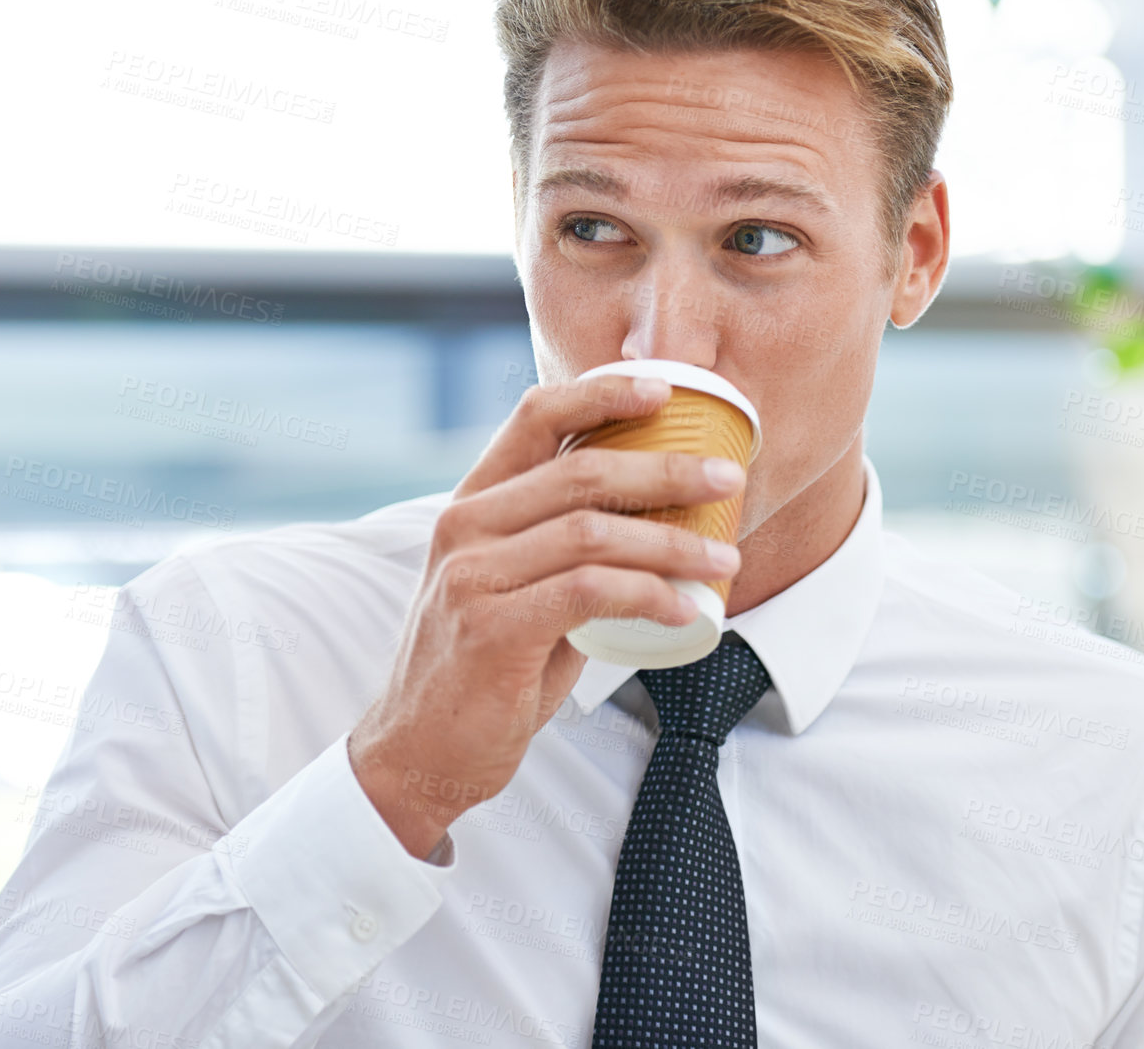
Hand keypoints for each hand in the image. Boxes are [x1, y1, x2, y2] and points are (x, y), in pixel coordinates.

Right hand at [346, 374, 745, 857]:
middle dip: (666, 471)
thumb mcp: (513, 588)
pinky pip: (590, 592)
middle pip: (580, 470)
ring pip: (593, 531)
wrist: (417, 753)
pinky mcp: (491, 628)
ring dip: (672, 543)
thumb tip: (654, 520)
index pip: (534, 418)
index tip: (664, 390)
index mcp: (471, 506)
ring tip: (722, 558)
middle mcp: (464, 528)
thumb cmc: (479, 670)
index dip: (601, 394)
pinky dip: (649, 595)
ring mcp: (472, 576)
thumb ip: (561, 550)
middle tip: (726, 480)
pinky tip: (686, 611)